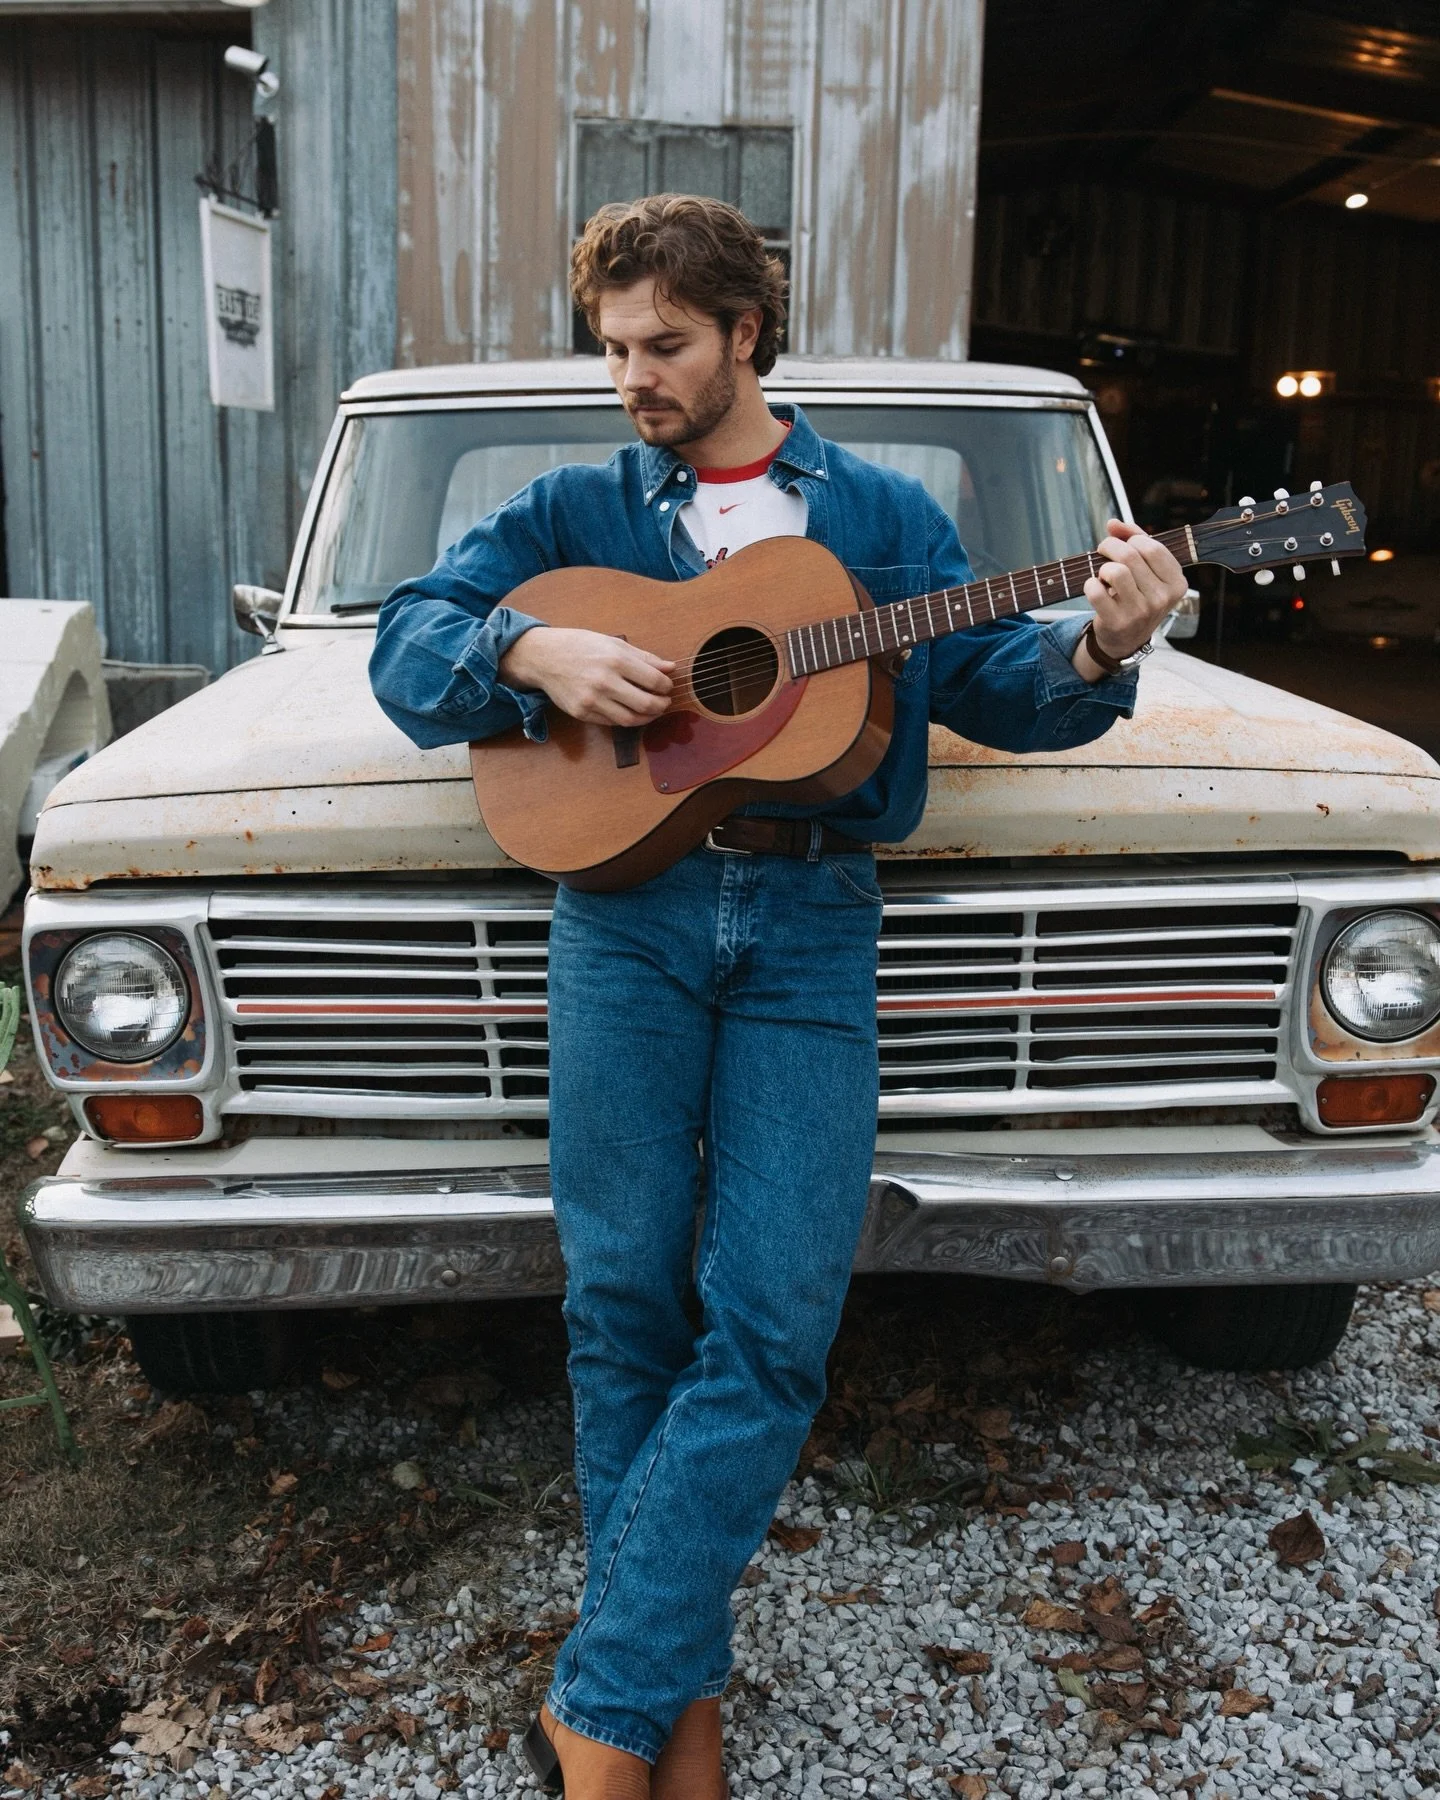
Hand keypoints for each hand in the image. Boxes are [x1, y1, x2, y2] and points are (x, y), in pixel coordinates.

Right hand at [499, 626, 673, 726]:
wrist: (544, 657)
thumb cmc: (580, 646)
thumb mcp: (613, 643)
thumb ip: (644, 657)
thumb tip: (670, 668)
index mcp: (615, 660)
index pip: (654, 681)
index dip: (666, 686)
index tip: (667, 686)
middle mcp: (604, 681)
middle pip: (646, 704)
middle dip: (661, 705)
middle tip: (664, 702)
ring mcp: (592, 700)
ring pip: (630, 719)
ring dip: (647, 718)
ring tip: (651, 711)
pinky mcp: (582, 713)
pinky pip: (612, 722)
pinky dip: (626, 719)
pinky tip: (630, 711)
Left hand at [1075, 519, 1186, 675]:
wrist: (1125, 638)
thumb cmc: (1137, 596)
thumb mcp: (1147, 570)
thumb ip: (1134, 540)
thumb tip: (1113, 523)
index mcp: (1177, 583)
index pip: (1152, 547)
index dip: (1131, 539)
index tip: (1123, 544)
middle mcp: (1162, 599)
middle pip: (1130, 555)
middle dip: (1110, 546)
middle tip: (1104, 551)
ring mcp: (1140, 612)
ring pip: (1115, 571)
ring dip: (1103, 567)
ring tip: (1104, 574)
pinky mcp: (1117, 622)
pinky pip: (1095, 590)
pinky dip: (1089, 584)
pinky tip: (1095, 588)